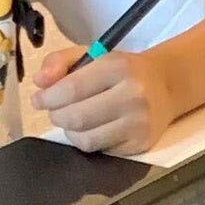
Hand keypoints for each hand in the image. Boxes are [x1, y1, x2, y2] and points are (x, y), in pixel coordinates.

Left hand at [25, 34, 181, 153]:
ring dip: (70, 131)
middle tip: (54, 111)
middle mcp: (132, 95)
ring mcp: (138, 123)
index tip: (38, 100)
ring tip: (72, 119)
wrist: (166, 86)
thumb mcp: (92, 54)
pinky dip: (87, 140)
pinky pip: (100, 150)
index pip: (72, 89)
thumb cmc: (122, 70)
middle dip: (56, 116)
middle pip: (77, 117)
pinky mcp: (140, 144)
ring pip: (86, 139)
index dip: (48, 98)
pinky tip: (91, 128)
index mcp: (118, 67)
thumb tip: (39, 82)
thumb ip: (59, 61)